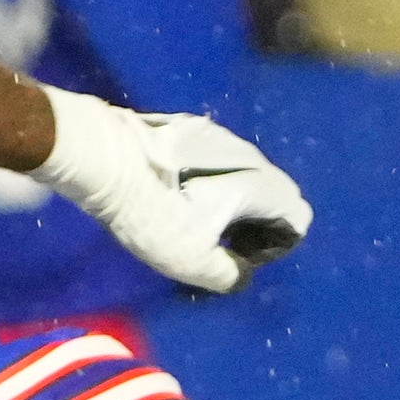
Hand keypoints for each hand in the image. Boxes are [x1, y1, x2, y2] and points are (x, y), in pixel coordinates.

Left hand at [35, 91, 311, 294]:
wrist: (101, 155)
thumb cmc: (153, 211)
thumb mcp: (191, 260)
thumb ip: (229, 274)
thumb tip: (239, 274)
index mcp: (260, 184)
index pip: (298, 217)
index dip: (277, 245)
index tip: (239, 254)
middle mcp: (249, 153)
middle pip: (275, 193)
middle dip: (258, 222)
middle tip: (219, 241)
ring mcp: (217, 133)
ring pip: (245, 172)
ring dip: (232, 199)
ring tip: (191, 218)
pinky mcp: (186, 125)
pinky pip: (215, 158)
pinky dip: (207, 180)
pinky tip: (169, 192)